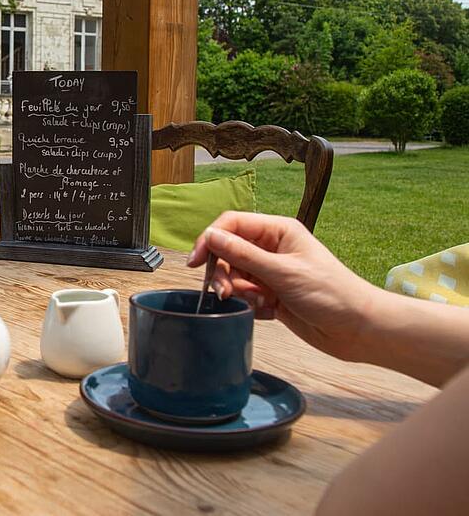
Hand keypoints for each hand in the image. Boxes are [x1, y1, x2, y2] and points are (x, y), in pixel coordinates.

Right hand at [186, 212, 379, 361]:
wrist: (358, 330)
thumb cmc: (331, 293)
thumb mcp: (283, 272)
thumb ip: (243, 254)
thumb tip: (210, 236)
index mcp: (277, 231)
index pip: (232, 225)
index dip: (210, 239)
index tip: (196, 262)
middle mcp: (271, 248)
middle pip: (227, 252)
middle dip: (223, 273)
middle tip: (225, 292)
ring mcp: (270, 273)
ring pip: (233, 276)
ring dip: (238, 291)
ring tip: (257, 304)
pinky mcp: (270, 296)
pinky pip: (243, 296)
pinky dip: (248, 306)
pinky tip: (266, 312)